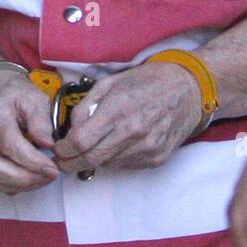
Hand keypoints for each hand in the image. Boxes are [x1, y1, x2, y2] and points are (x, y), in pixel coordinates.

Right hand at [0, 71, 58, 194]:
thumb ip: (41, 120)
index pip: (10, 144)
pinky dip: (11, 186)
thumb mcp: (34, 97)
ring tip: (42, 178)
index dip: (32, 161)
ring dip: (20, 184)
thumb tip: (48, 145)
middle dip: (25, 178)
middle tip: (50, 176)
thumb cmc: (16, 94)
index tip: (52, 168)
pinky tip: (29, 179)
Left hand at [53, 61, 202, 174]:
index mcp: (119, 108)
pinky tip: (117, 144)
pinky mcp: (156, 158)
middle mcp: (133, 132)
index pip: (81, 141)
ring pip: (107, 165)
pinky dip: (115, 159)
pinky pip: (125, 166)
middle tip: (63, 160)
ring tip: (93, 146)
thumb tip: (72, 128)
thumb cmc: (149, 81)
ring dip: (94, 159)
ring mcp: (146, 148)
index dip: (63, 149)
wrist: (188, 90)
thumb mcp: (112, 81)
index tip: (58, 149)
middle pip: (90, 159)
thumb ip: (88, 104)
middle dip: (71, 162)